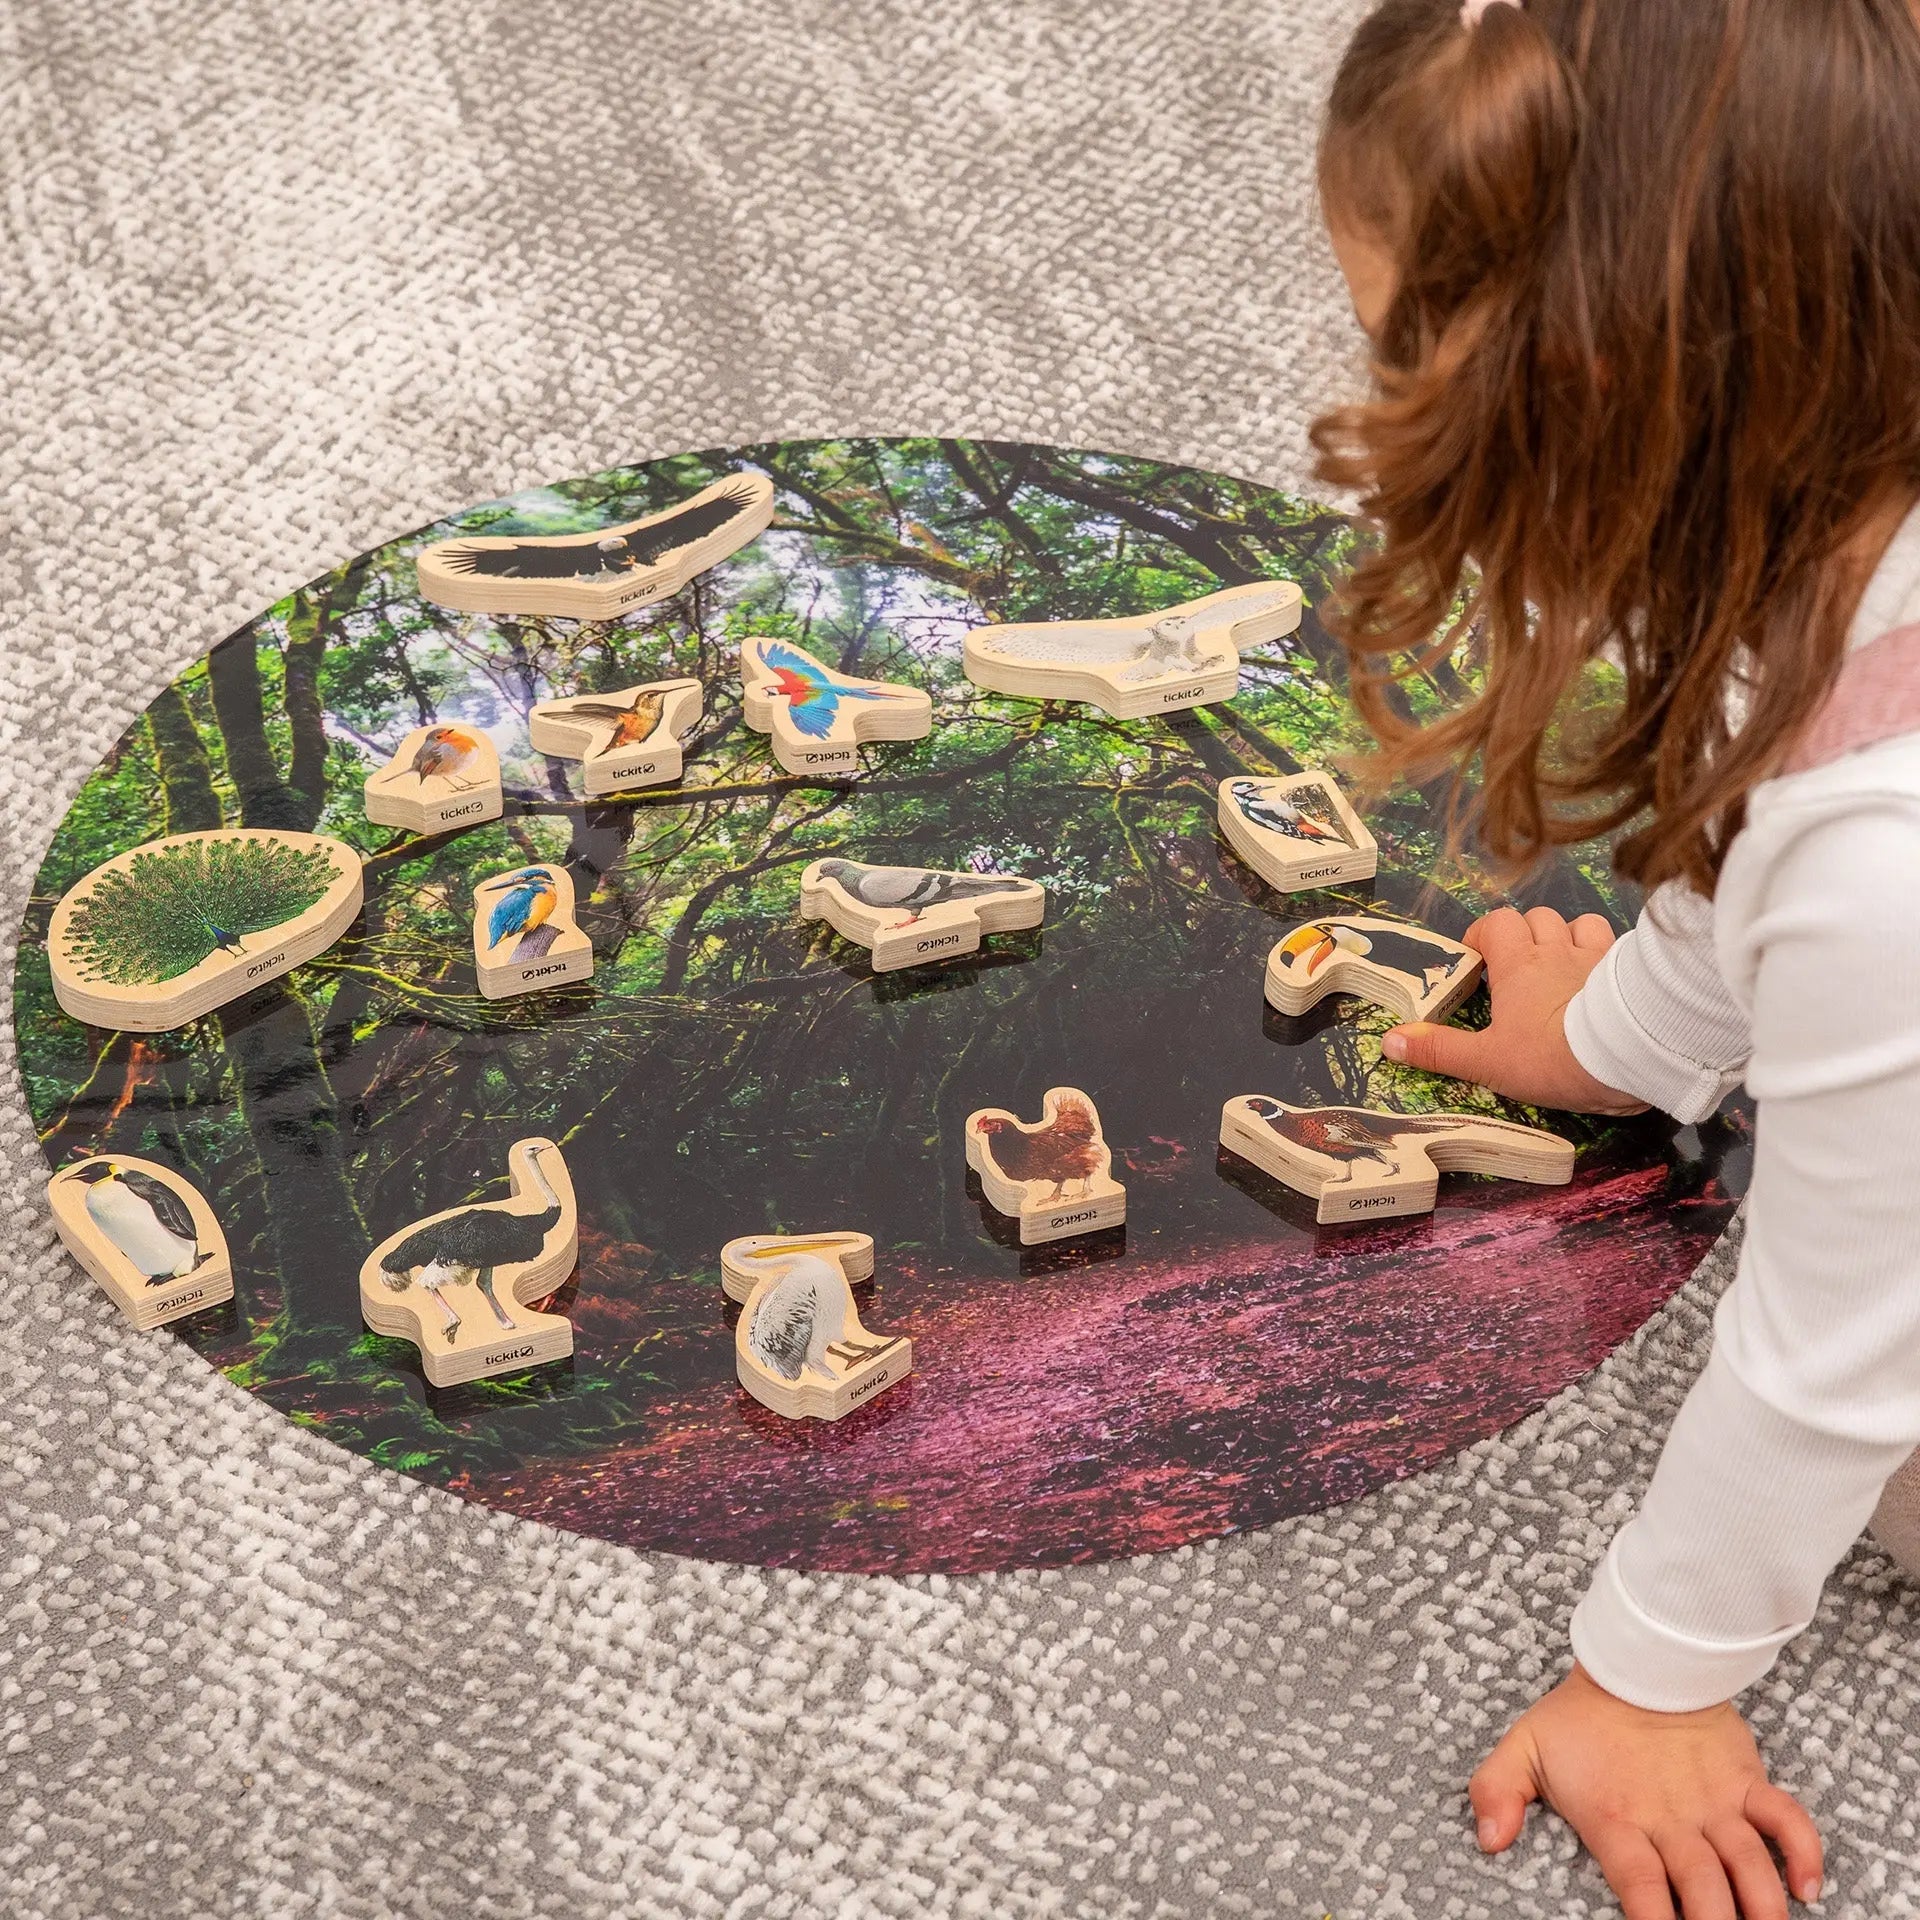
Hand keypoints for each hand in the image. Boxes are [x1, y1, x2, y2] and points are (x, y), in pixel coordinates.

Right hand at [1381, 906, 1648, 1113]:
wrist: (1627, 1054)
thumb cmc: (1550, 1055)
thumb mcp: (1487, 1061)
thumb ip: (1439, 1050)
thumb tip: (1389, 1040)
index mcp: (1516, 965)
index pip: (1495, 924)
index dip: (1483, 936)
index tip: (1478, 961)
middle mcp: (1555, 949)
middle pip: (1536, 919)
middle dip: (1524, 935)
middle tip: (1519, 968)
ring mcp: (1596, 956)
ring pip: (1578, 924)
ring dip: (1567, 938)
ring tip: (1562, 965)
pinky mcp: (1629, 971)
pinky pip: (1614, 944)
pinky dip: (1604, 954)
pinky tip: (1602, 978)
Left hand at [1472, 1665, 1823, 1918]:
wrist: (1635, 1660)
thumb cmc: (1578, 1714)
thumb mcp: (1524, 1747)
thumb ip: (1497, 1791)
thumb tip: (1487, 1840)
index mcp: (1617, 1818)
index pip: (1638, 1886)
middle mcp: (1671, 1820)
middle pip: (1703, 1890)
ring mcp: (1713, 1802)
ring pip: (1750, 1865)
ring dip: (1764, 1906)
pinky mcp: (1745, 1781)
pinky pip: (1785, 1817)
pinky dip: (1803, 1850)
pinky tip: (1808, 1887)